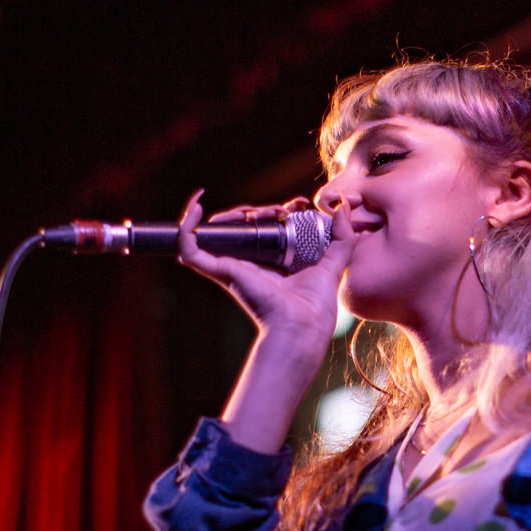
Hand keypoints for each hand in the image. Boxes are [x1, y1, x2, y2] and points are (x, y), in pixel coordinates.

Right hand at [176, 189, 355, 358]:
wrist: (302, 325)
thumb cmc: (314, 307)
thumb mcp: (334, 264)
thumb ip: (342, 237)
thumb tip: (343, 207)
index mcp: (270, 262)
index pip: (262, 229)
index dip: (275, 211)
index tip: (299, 204)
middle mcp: (248, 263)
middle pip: (240, 226)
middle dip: (257, 211)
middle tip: (280, 210)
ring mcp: (232, 266)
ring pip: (216, 231)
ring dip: (229, 214)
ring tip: (251, 212)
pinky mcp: (222, 271)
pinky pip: (191, 248)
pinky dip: (187, 228)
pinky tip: (194, 207)